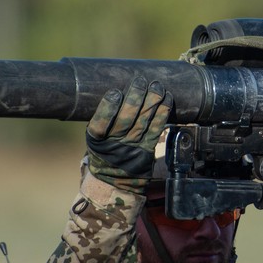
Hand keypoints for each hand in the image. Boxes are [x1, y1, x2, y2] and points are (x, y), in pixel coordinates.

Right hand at [86, 76, 172, 193]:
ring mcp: (133, 148)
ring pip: (143, 123)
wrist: (114, 181)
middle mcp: (115, 145)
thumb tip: (115, 88)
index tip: (115, 92)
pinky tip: (167, 99)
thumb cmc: (104, 151)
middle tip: (140, 81)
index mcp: (97, 141)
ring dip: (152, 102)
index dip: (108, 108)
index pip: (100, 124)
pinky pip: (156, 130)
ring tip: (157, 87)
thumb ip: (103, 121)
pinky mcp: (148, 150)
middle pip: (126, 120)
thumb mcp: (95, 140)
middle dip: (134, 98)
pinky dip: (162, 113)